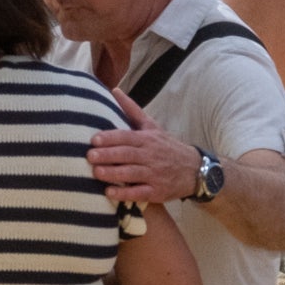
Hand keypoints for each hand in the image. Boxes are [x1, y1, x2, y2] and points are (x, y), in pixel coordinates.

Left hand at [87, 102, 201, 203]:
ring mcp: (155, 174)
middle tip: (90, 156)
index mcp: (147, 139)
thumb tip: (114, 90)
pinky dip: (125, 194)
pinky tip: (110, 193)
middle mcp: (151, 155)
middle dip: (108, 155)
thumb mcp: (151, 126)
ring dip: (114, 174)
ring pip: (132, 173)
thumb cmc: (166, 146)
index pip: (127, 136)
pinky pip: (140, 193)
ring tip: (96, 173)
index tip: (94, 140)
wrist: (194, 170)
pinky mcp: (157, 192)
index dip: (111, 138)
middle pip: (127, 154)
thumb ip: (131, 110)